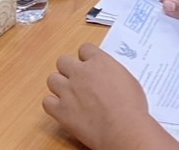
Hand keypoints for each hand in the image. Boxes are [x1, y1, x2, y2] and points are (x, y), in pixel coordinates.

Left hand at [43, 44, 172, 149]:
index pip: (84, 49)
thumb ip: (112, 73)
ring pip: (52, 79)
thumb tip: (108, 76)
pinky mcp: (61, 110)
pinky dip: (53, 105)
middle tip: (77, 80)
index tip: (89, 66)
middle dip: (69, 69)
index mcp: (99, 62)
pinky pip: (47, 102)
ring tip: (69, 95)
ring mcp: (68, 90)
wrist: (123, 129)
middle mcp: (81, 72)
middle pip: (63, 61)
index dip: (86, 58)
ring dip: (59, 85)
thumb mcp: (127, 80)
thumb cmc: (131, 108)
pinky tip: (63, 110)